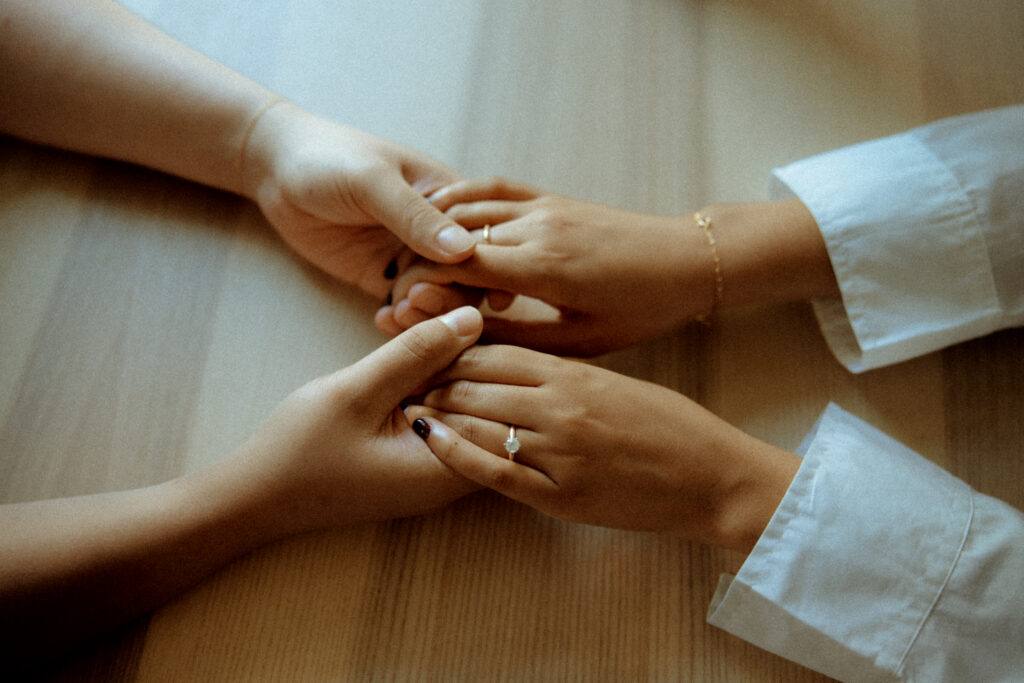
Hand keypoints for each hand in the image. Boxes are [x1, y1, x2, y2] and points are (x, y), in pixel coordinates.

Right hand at [227, 306, 484, 531]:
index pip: (507, 414)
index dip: (491, 364)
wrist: (258, 494)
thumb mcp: (357, 391)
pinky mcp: (422, 459)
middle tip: (441, 326)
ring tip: (422, 340)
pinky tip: (408, 362)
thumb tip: (472, 316)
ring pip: (471, 410)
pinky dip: (434, 386)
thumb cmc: (302, 451)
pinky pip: (447, 416)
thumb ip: (416, 354)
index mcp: (448, 469)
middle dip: (473, 362)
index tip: (462, 330)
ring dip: (451, 371)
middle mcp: (454, 477)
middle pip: (496, 411)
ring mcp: (438, 470)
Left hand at [242, 102, 476, 297]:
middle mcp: (437, 231)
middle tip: (418, 299)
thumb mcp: (373, 182)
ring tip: (398, 310)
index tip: (468, 287)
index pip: (486, 239)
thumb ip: (416, 216)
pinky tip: (384, 319)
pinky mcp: (383, 278)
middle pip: (468, 276)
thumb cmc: (330, 159)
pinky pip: (406, 308)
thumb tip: (465, 250)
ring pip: (440, 298)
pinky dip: (402, 321)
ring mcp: (411, 257)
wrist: (276, 169)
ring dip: (427, 312)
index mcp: (451, 198)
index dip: (484, 268)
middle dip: (452, 296)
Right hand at [374, 177, 715, 354]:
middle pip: (454, 238)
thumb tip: (461, 336)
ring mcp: (544, 206)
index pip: (458, 267)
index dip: (421, 286)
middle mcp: (537, 228)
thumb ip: (517, 336)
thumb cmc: (641, 309)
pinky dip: (461, 199)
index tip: (402, 309)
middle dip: (418, 264)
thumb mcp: (580, 339)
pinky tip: (440, 214)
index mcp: (543, 268)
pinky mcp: (552, 197)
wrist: (688, 260)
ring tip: (409, 260)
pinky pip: (494, 188)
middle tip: (399, 293)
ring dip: (433, 232)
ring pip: (468, 209)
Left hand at [405, 344, 799, 551]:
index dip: (453, 346)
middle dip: (434, 377)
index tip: (426, 343)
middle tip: (404, 373)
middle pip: (476, 384)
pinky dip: (456, 453)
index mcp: (576, 373)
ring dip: (439, 410)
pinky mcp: (559, 496)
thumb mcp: (616, 382)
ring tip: (407, 403)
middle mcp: (560, 407)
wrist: (712, 477)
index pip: (495, 351)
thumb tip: (515, 366)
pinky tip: (431, 439)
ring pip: (478, 423)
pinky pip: (494, 473)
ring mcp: (558, 453)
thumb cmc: (671, 425)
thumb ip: (564, 374)